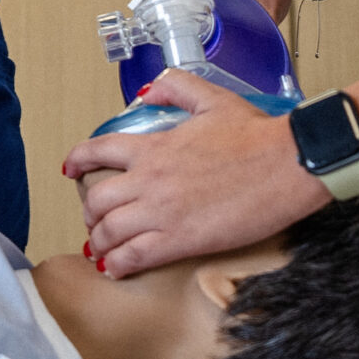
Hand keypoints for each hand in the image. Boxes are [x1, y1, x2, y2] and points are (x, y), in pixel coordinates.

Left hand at [62, 71, 326, 277]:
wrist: (286, 164)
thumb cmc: (256, 134)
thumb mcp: (211, 98)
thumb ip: (175, 89)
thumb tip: (147, 92)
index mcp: (153, 146)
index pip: (97, 151)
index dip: (78, 162)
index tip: (71, 170)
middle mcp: (148, 179)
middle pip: (95, 199)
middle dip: (89, 211)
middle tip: (94, 218)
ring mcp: (162, 211)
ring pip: (108, 232)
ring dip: (98, 241)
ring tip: (101, 248)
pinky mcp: (181, 240)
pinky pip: (134, 257)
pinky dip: (118, 265)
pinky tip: (116, 268)